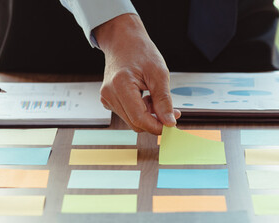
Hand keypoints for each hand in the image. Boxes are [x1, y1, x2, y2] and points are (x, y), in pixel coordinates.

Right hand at [94, 13, 180, 134]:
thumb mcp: (159, 74)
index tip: (172, 125)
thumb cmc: (140, 51)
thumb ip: (164, 101)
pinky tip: (144, 96)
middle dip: (155, 120)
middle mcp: (109, 94)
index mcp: (120, 85)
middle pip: (135, 123)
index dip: (157, 126)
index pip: (139, 119)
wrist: (123, 40)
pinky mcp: (108, 100)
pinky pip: (128, 114)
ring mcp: (106, 98)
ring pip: (132, 120)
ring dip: (148, 114)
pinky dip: (140, 110)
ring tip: (154, 96)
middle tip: (171, 110)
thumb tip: (169, 122)